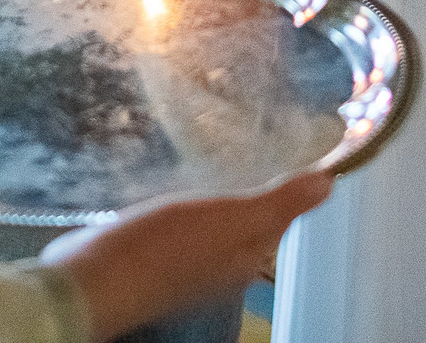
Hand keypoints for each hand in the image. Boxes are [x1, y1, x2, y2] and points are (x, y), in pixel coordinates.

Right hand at [45, 171, 331, 338]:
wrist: (96, 277)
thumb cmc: (169, 251)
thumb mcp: (234, 220)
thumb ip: (280, 203)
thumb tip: (329, 182)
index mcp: (243, 262)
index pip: (272, 223)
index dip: (280, 192)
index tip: (280, 154)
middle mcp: (216, 270)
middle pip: (240, 227)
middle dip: (242, 192)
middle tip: (241, 148)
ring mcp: (179, 266)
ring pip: (206, 224)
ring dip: (208, 196)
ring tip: (205, 156)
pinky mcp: (144, 256)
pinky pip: (172, 225)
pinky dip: (176, 204)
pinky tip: (167, 181)